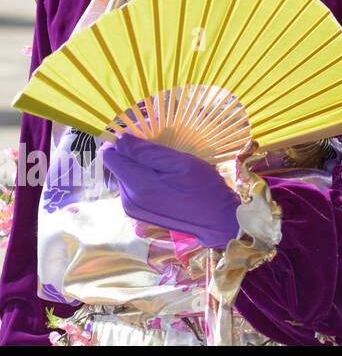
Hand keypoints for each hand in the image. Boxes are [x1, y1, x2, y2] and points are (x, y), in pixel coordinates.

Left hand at [101, 134, 240, 248]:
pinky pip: (133, 186)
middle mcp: (128, 199)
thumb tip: (120, 140)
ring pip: (126, 174)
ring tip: (168, 166)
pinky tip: (165, 179)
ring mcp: (132, 208)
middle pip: (118, 165)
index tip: (144, 135)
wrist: (216, 219)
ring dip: (141, 165)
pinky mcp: (138, 212)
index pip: (110, 156)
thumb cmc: (204, 188)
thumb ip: (147, 152)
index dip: (123, 141)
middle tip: (164, 151)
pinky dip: (145, 177)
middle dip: (135, 153)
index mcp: (138, 186)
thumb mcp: (181, 163)